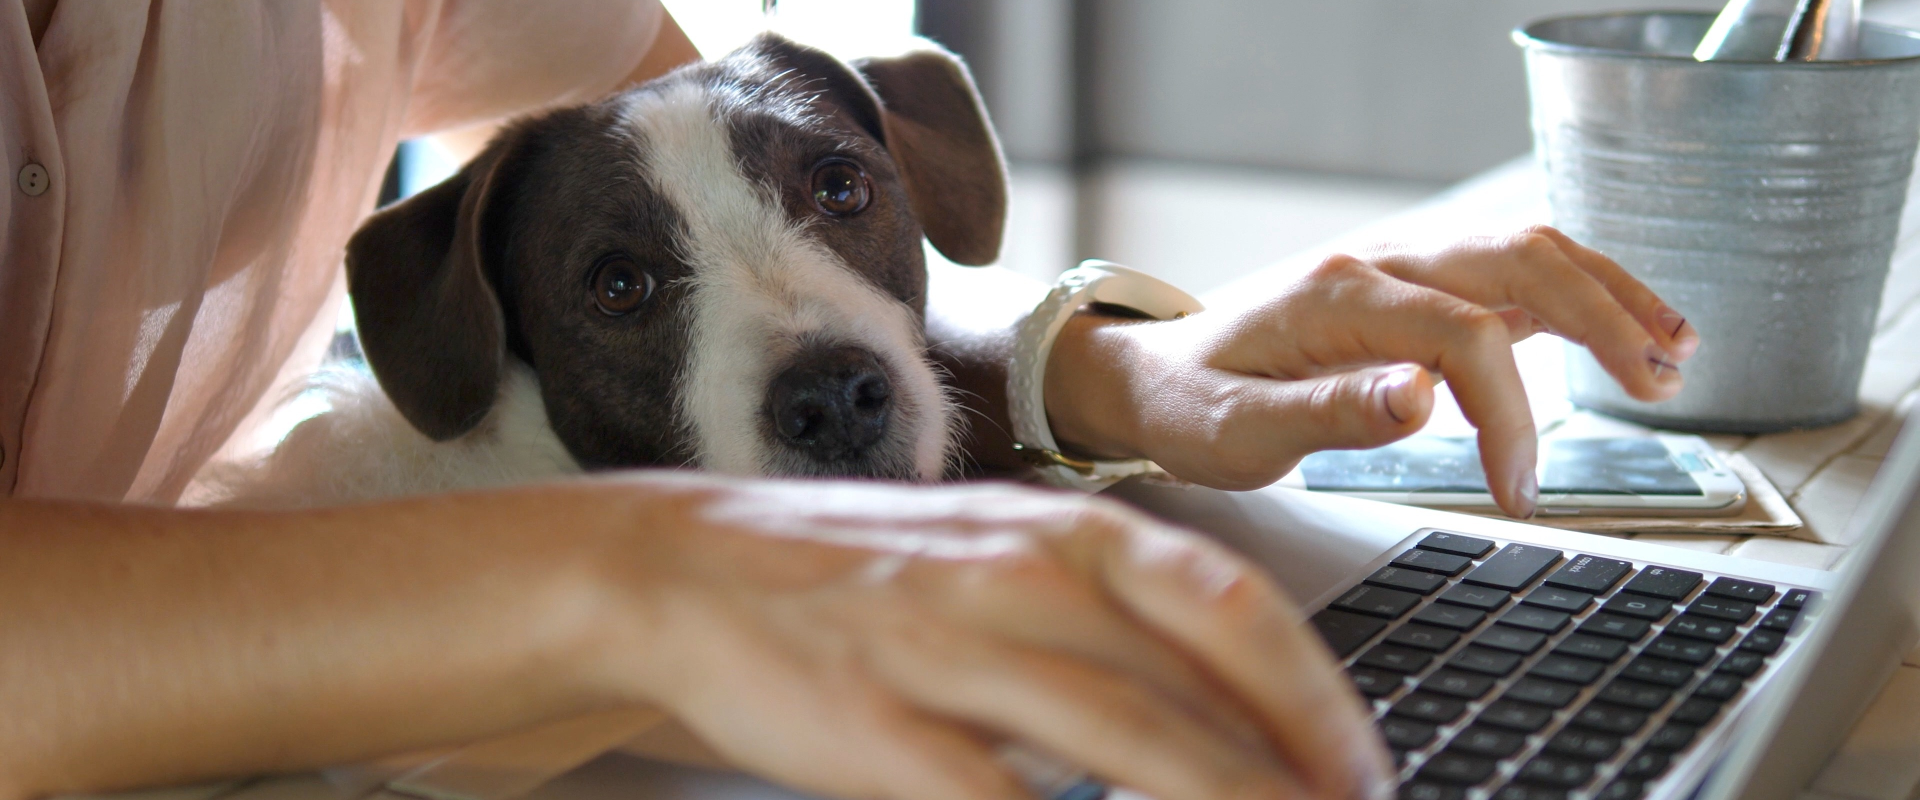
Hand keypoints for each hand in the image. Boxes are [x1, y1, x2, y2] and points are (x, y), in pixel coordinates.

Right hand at [587, 475, 1391, 799]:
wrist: (693, 568)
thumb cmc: (868, 573)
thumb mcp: (1004, 560)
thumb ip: (1112, 622)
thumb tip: (1229, 711)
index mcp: (1065, 533)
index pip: (1232, 609)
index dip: (1316, 701)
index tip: (1361, 771)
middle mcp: (1022, 578)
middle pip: (1195, 687)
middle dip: (1292, 777)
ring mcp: (950, 651)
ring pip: (1125, 744)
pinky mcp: (881, 730)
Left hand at [1044, 225, 1699, 516]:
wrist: (1151, 373)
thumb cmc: (1189, 405)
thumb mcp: (1235, 432)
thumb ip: (1327, 414)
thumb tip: (1421, 398)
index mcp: (1339, 298)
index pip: (1463, 334)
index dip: (1509, 412)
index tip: (1519, 488)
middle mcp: (1380, 265)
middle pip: (1518, 259)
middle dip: (1601, 318)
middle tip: (1659, 387)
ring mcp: (1401, 269)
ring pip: (1526, 252)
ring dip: (1606, 294)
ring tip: (1674, 352)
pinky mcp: (1413, 291)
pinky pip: (1509, 273)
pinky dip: (1577, 296)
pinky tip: (1627, 332)